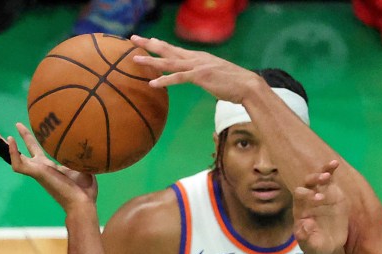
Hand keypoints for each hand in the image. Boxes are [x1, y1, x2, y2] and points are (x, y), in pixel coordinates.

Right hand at [0, 124, 97, 212]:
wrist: (83, 203)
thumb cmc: (85, 190)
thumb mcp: (83, 167)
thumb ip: (81, 156)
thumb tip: (90, 143)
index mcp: (49, 167)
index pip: (33, 150)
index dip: (26, 137)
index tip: (19, 125)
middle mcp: (39, 168)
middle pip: (17, 153)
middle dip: (3, 142)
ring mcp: (36, 171)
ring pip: (12, 157)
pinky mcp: (36, 174)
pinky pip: (19, 163)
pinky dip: (13, 152)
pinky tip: (10, 140)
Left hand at [129, 36, 262, 103]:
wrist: (248, 86)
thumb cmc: (235, 84)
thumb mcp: (217, 76)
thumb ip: (206, 75)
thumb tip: (204, 78)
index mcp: (200, 58)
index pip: (176, 50)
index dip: (161, 45)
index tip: (148, 41)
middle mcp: (196, 58)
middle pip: (168, 49)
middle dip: (150, 44)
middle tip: (133, 39)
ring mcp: (198, 66)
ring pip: (170, 62)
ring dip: (151, 61)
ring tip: (135, 60)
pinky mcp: (200, 76)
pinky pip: (178, 78)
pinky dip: (165, 80)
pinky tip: (153, 83)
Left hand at [294, 160, 348, 253]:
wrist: (328, 245)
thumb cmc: (317, 247)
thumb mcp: (312, 248)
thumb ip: (307, 239)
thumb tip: (305, 225)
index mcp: (301, 211)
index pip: (299, 198)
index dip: (307, 196)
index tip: (318, 199)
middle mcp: (308, 199)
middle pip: (306, 185)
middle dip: (313, 181)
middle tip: (322, 180)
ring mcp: (320, 194)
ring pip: (317, 179)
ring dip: (321, 173)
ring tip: (328, 172)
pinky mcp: (331, 192)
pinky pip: (329, 179)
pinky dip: (330, 170)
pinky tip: (335, 163)